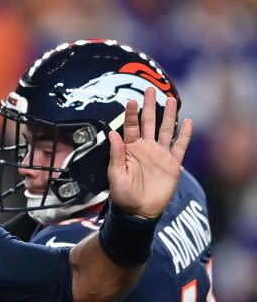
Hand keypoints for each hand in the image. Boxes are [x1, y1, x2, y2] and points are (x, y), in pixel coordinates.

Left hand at [107, 87, 192, 218]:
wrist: (139, 212)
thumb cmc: (123, 195)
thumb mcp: (115, 174)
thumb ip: (116, 154)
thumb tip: (112, 132)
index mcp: (129, 150)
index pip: (130, 127)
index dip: (131, 114)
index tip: (131, 101)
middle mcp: (145, 149)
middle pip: (149, 123)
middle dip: (150, 106)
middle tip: (150, 89)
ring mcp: (160, 155)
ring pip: (166, 130)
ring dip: (169, 115)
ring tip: (171, 99)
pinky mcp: (172, 164)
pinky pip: (180, 147)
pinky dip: (185, 135)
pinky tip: (188, 122)